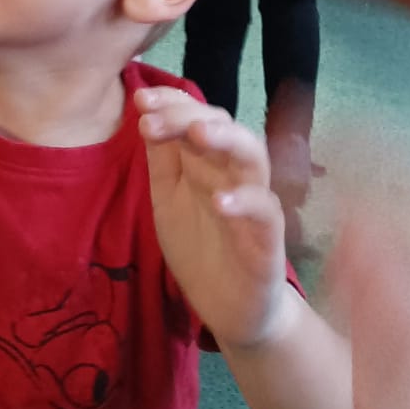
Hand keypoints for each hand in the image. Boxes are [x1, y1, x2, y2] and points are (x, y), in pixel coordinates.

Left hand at [137, 86, 291, 350]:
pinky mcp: (269, 240)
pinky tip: (221, 201)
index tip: (140, 97)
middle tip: (153, 115)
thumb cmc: (200, 249)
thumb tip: (145, 113)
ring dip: (226, 139)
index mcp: (208, 162)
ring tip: (197, 134)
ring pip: (253, 156)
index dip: (172, 102)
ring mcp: (254, 202)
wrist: (231, 311)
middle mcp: (234, 173)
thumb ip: (163, 161)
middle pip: (223, 127)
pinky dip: (246, 201)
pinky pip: (265, 212)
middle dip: (189, 114)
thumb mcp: (168, 201)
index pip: (196, 117)